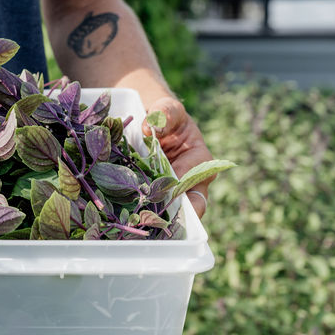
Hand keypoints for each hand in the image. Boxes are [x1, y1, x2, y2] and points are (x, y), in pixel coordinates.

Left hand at [142, 96, 213, 217]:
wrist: (152, 126)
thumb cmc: (165, 116)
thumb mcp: (167, 109)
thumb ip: (165, 113)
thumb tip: (155, 126)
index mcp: (201, 160)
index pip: (196, 177)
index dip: (181, 185)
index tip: (165, 190)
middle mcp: (193, 180)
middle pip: (190, 203)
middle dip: (175, 212)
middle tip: (157, 219)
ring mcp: (176, 191)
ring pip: (172, 211)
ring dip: (159, 217)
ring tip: (143, 224)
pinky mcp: (159, 197)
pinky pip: (155, 210)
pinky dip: (146, 216)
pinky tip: (132, 220)